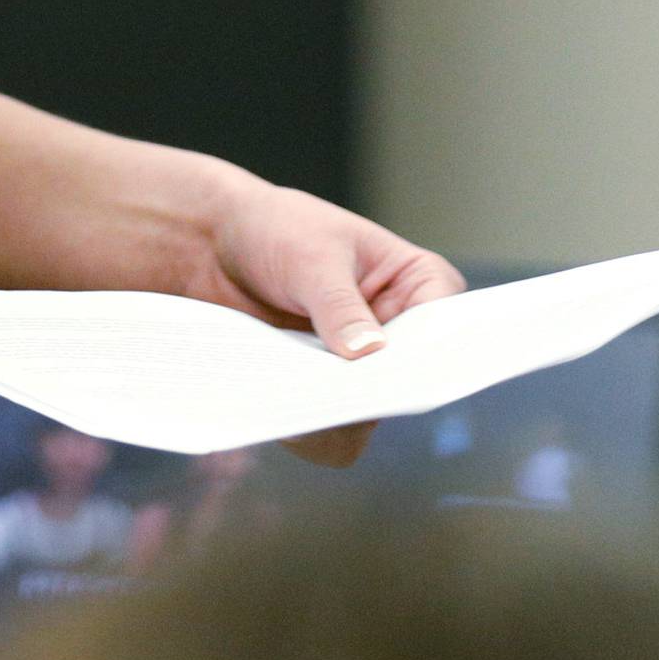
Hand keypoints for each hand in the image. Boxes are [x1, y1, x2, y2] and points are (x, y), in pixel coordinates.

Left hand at [193, 176, 466, 467]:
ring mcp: (363, 370)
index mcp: (417, 282)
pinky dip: (307, 426)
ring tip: (298, 395)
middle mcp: (400, 335)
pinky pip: (330, 431)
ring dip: (338, 415)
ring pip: (370, 416)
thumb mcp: (309, 254)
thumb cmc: (274, 228)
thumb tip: (368, 354)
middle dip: (378, 391)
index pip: (446, 328)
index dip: (429, 355)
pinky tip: (278, 404)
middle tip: (341, 391)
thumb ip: (338, 303)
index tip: (401, 372)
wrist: (211, 242)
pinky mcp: (326, 394)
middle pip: (410, 383)